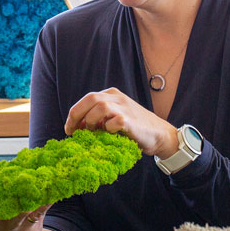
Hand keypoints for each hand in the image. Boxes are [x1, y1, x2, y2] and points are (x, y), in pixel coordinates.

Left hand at [64, 87, 178, 157]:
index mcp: (111, 95)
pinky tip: (110, 135)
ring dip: (92, 121)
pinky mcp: (131, 120)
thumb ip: (98, 119)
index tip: (69, 130)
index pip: (86, 99)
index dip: (74, 114)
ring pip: (100, 106)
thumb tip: (78, 127)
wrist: (160, 135)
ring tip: (94, 133)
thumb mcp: (113, 119)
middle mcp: (117, 98)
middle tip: (72, 132)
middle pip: (90, 98)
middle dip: (76, 115)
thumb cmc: (134, 129)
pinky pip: (114, 121)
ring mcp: (125, 107)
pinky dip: (108, 129)